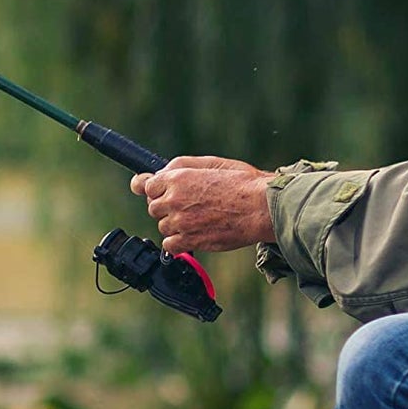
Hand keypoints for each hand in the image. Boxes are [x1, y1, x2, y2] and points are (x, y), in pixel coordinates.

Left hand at [130, 155, 275, 254]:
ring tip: (199, 218)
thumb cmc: (243, 184)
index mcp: (178, 178)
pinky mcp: (189, 241)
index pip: (147, 185)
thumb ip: (183, 166)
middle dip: (167, 206)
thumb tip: (162, 171)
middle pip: (153, 207)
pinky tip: (194, 233)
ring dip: (175, 224)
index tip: (156, 191)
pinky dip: (178, 241)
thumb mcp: (212, 162)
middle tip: (189, 205)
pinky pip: (169, 245)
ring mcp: (180, 222)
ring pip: (163, 226)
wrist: (261, 208)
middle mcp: (174, 199)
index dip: (154, 188)